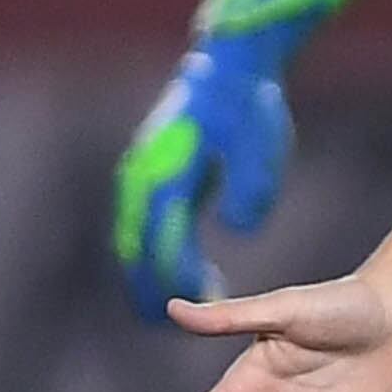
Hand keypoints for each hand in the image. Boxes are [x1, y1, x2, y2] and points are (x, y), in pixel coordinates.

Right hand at [115, 0, 327, 322]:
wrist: (227, 66)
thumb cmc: (248, 107)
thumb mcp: (261, 146)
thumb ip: (252, 189)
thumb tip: (238, 230)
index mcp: (167, 177)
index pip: (164, 245)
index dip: (180, 280)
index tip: (205, 303)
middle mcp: (142, 180)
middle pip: (135, 251)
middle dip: (150, 291)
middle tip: (171, 324)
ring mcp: (138, 176)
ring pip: (130, 241)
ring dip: (146, 275)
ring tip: (174, 306)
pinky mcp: (145, 174)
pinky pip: (138, 225)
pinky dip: (148, 253)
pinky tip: (178, 268)